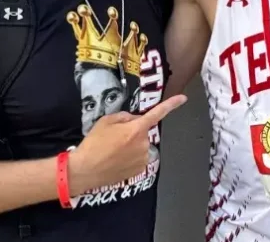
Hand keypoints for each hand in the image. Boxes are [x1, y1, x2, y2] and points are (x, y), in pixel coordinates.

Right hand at [67, 95, 186, 194]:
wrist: (86, 170)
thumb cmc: (93, 144)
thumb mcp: (105, 121)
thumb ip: (123, 117)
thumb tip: (132, 119)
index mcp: (136, 129)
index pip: (157, 113)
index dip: (171, 105)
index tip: (183, 99)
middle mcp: (144, 144)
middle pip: (142, 131)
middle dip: (132, 131)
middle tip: (114, 137)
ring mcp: (143, 158)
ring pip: (140, 145)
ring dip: (131, 145)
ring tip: (112, 150)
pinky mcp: (139, 170)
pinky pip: (138, 158)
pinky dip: (130, 157)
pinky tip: (116, 159)